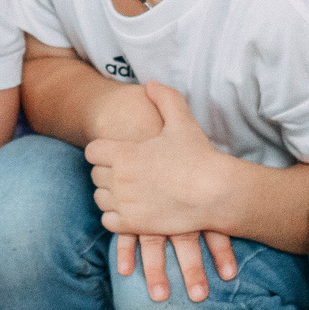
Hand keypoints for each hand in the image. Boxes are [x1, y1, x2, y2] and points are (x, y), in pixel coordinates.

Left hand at [90, 82, 241, 299]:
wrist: (216, 194)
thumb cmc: (200, 157)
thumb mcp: (182, 122)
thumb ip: (165, 98)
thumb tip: (151, 83)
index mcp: (124, 153)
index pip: (92, 151)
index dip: (103, 151)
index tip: (117, 152)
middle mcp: (119, 179)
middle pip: (95, 175)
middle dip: (108, 172)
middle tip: (127, 171)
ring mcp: (125, 204)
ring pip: (100, 198)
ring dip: (110, 194)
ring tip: (128, 190)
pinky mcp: (134, 225)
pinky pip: (108, 222)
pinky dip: (115, 217)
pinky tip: (131, 210)